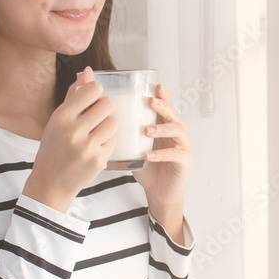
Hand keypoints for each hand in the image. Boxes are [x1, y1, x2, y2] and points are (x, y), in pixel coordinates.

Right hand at [23, 67, 116, 212]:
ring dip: (108, 127)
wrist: (51, 182)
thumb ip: (74, 95)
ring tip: (95, 134)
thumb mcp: (57, 120)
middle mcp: (73, 130)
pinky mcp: (98, 160)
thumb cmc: (54, 147)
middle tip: (96, 117)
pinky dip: (107, 143)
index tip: (93, 98)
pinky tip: (95, 149)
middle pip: (108, 104)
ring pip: (114, 123)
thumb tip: (88, 71)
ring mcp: (87, 147)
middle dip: (105, 109)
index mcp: (61, 116)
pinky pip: (114, 141)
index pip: (92, 89)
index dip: (97, 92)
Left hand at [131, 83, 190, 214]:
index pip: (166, 106)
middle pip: (173, 114)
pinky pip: (175, 154)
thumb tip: (94, 126)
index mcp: (165, 125)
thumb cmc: (147, 167)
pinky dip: (162, 153)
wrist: (159, 191)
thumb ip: (121, 136)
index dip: (163, 96)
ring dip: (162, 128)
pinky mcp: (184, 161)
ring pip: (178, 131)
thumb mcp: (133, 147)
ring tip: (147, 130)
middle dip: (163, 106)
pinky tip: (149, 155)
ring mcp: (182, 146)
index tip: (155, 87)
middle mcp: (176, 133)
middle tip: (150, 102)